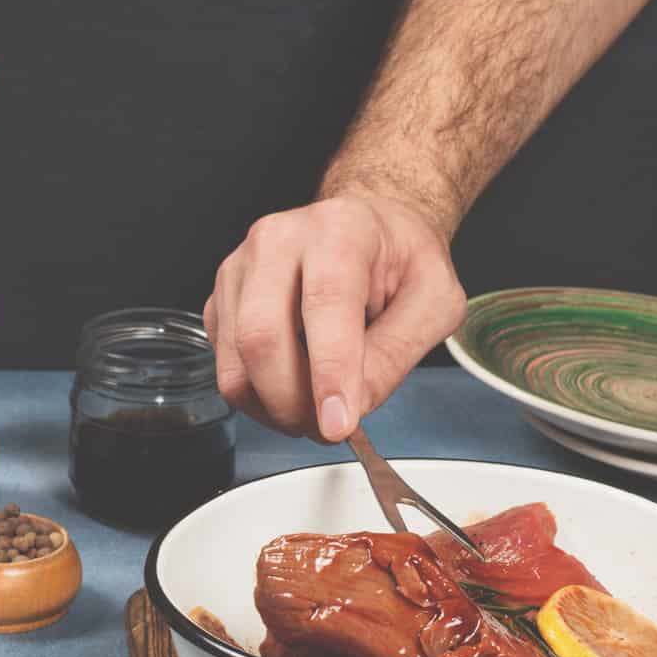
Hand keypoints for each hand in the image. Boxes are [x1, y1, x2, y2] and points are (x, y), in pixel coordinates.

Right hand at [203, 192, 464, 439]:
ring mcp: (241, 269)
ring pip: (236, 362)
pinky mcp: (221, 300)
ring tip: (315, 411)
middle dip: (294, 402)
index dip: (330, 372)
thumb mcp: (435, 302)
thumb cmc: (401, 260)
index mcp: (339, 229)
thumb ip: (397, 352)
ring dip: (275, 408)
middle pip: (261, 336)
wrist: (369, 230)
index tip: (338, 423)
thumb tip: (352, 406)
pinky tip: (295, 386)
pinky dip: (259, 397)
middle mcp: (279, 240)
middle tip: (330, 427)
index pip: (325, 302)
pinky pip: (226, 367)